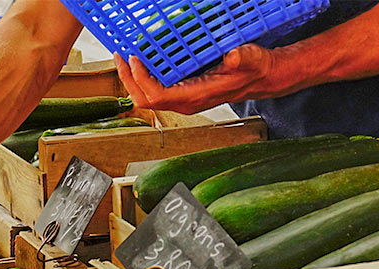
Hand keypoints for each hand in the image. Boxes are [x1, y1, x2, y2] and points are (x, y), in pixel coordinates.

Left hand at [114, 44, 275, 114]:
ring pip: (145, 96)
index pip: (157, 96)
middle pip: (144, 99)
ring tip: (122, 57)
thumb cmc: (254, 70)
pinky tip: (139, 60)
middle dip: (128, 79)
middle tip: (119, 55)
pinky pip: (153, 89)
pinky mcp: (180, 93)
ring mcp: (180, 99)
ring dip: (131, 78)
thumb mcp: (252, 59)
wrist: (259, 78)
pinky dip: (142, 76)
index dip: (141, 79)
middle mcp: (183, 102)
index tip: (134, 58)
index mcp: (195, 97)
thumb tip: (232, 55)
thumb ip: (243, 57)